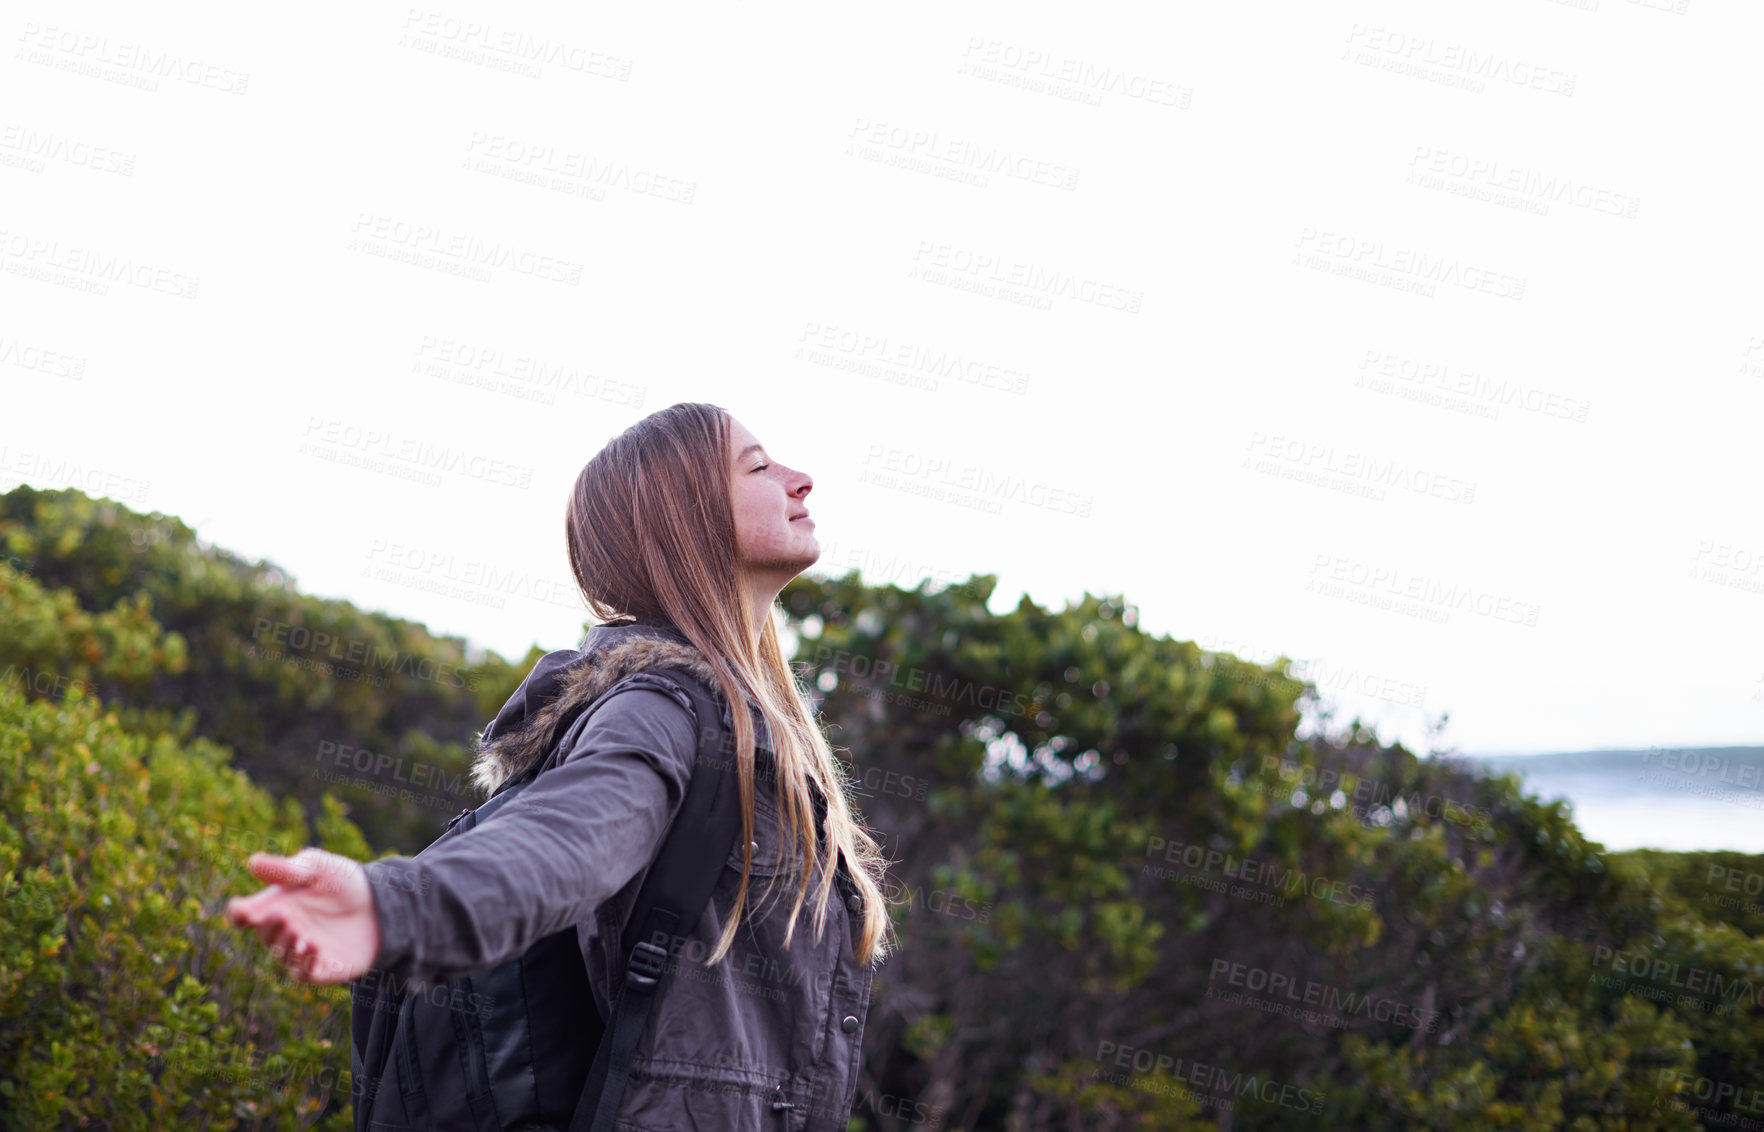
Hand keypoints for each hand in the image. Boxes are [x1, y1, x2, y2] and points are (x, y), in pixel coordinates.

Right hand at [226, 848, 380, 984]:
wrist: (381, 903)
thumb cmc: (343, 882)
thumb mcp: (316, 868)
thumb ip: (286, 869)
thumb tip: (253, 863)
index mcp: (276, 904)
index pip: (243, 914)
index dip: (238, 913)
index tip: (243, 910)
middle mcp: (284, 930)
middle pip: (264, 933)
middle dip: (269, 926)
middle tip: (283, 914)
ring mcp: (301, 950)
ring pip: (282, 954)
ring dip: (287, 945)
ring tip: (300, 933)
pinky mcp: (321, 967)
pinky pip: (303, 974)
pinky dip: (304, 964)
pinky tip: (312, 948)